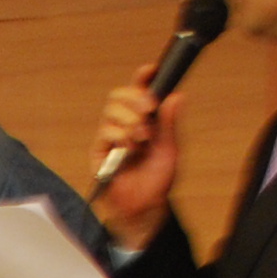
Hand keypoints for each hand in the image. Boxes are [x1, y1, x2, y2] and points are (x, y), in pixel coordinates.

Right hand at [92, 68, 181, 250]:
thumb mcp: (170, 148)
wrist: (144, 207)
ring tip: (142, 138)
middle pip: (119, 95)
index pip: (140, 91)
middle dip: (135, 98)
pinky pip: (105, 131)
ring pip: (111, 111)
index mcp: (144, 120)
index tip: (150, 70)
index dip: (143, 77)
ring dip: (130, 121)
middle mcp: (125, 124)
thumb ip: (170, 123)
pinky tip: (130, 148)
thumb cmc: (156, 180)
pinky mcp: (99, 151)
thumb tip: (177, 96)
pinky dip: (120, 136)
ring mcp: (110, 137)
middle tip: (149, 110)